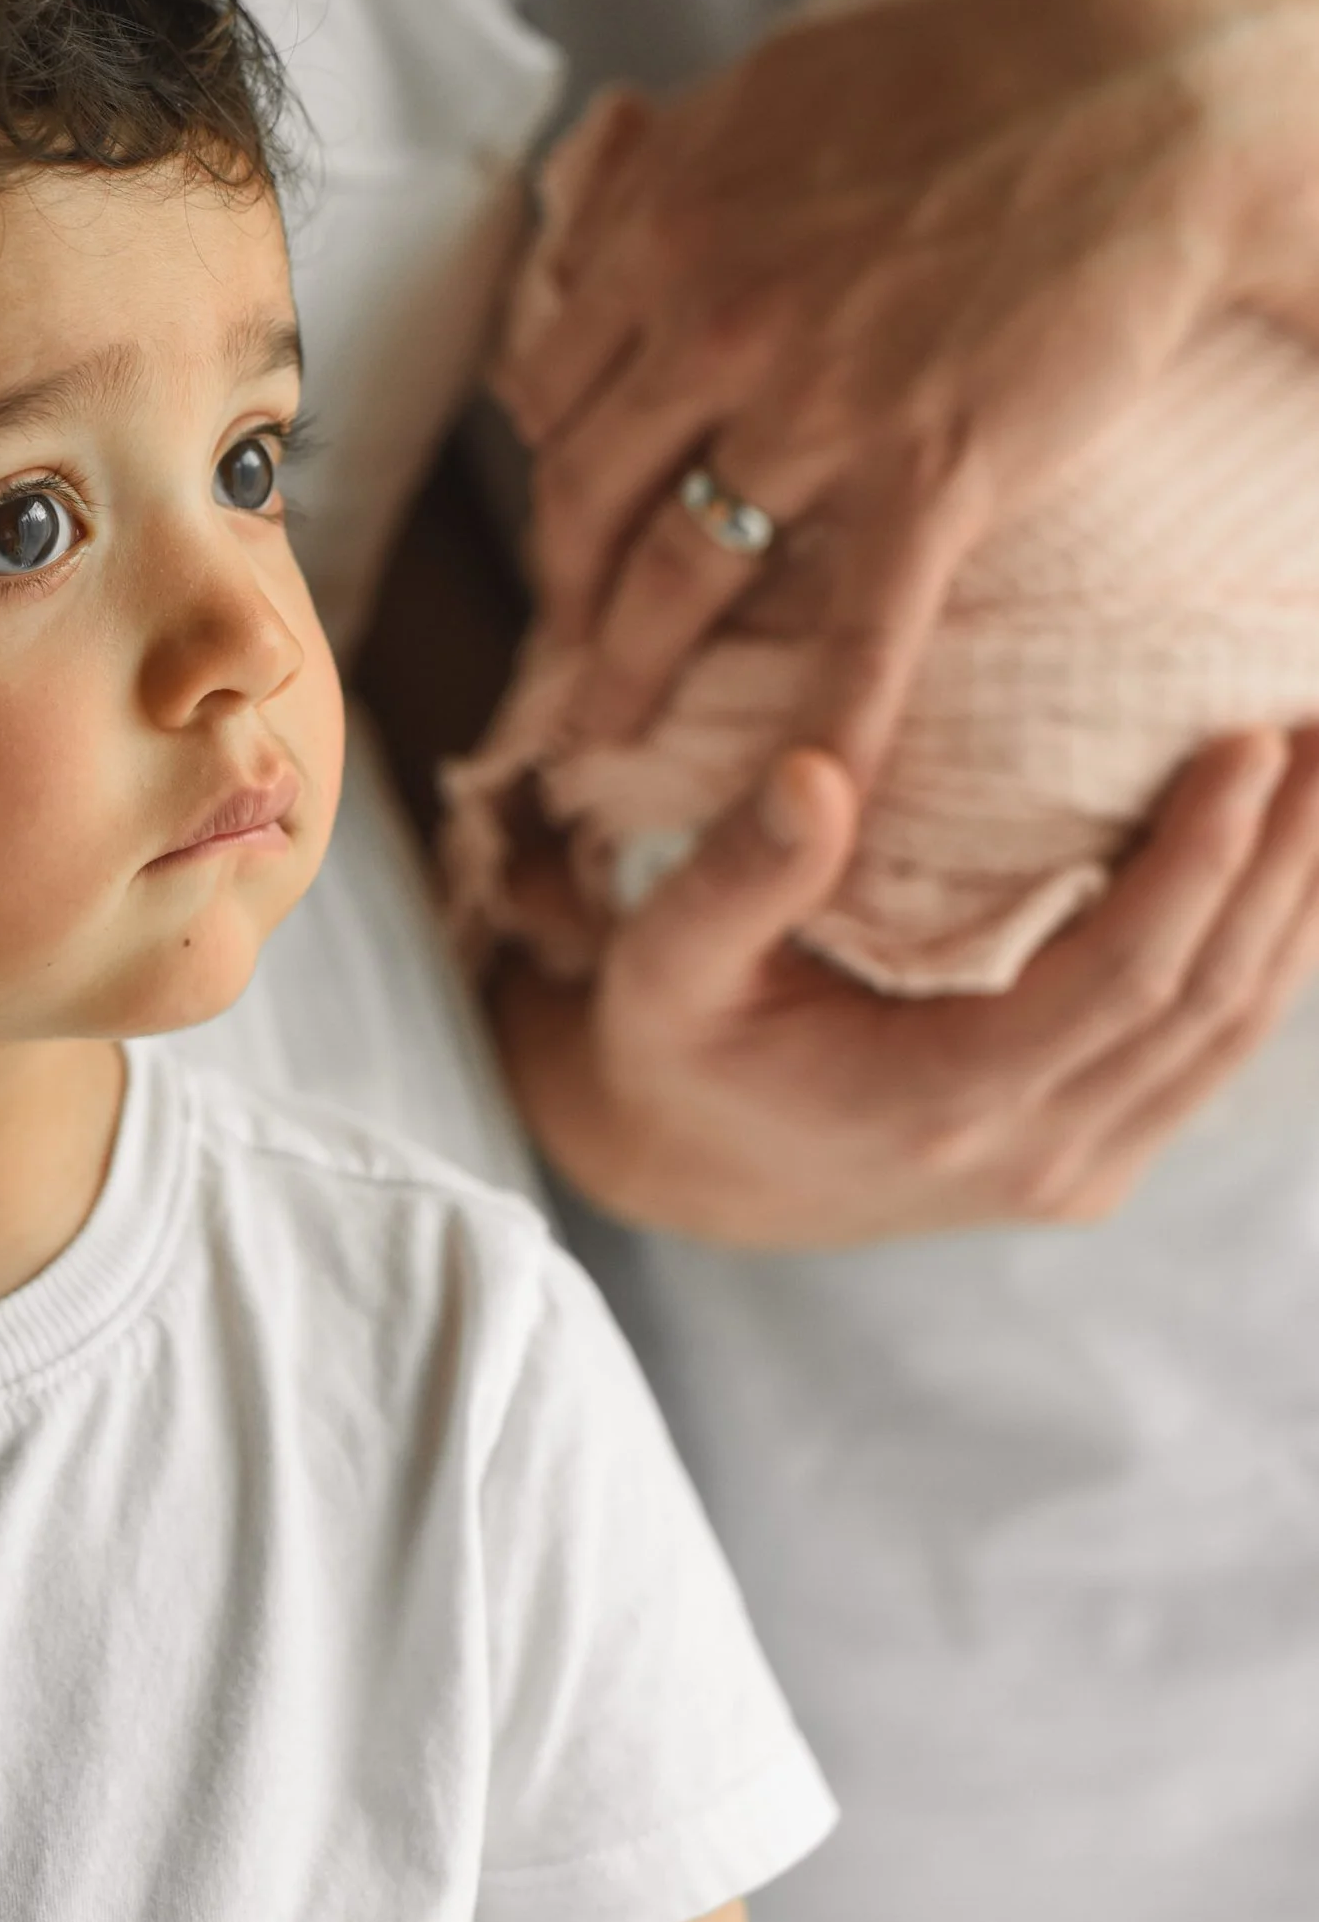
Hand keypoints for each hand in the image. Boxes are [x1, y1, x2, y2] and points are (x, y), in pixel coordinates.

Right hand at [490, 730, 1318, 1249]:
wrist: (684, 1177)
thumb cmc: (676, 1048)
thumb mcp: (666, 963)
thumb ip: (737, 875)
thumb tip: (814, 771)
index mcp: (941, 1101)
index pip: (1122, 977)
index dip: (1201, 863)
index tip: (1248, 744)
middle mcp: (1033, 1153)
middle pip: (1211, 1002)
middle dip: (1291, 863)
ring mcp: (1074, 1171)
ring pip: (1233, 1037)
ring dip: (1303, 907)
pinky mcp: (1092, 1164)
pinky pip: (1208, 1057)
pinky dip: (1267, 958)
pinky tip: (1297, 872)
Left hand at [497, 0, 1318, 779]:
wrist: (1148, 96)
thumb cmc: (969, 73)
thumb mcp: (768, 91)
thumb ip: (665, 168)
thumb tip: (587, 229)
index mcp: (663, 225)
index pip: (551, 384)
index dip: (548, 458)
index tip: (563, 504)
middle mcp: (710, 318)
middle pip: (584, 488)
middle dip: (562, 579)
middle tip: (562, 637)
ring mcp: (817, 403)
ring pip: (676, 569)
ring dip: (627, 665)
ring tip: (603, 733)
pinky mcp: (935, 468)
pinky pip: (858, 632)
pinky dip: (823, 734)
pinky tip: (800, 808)